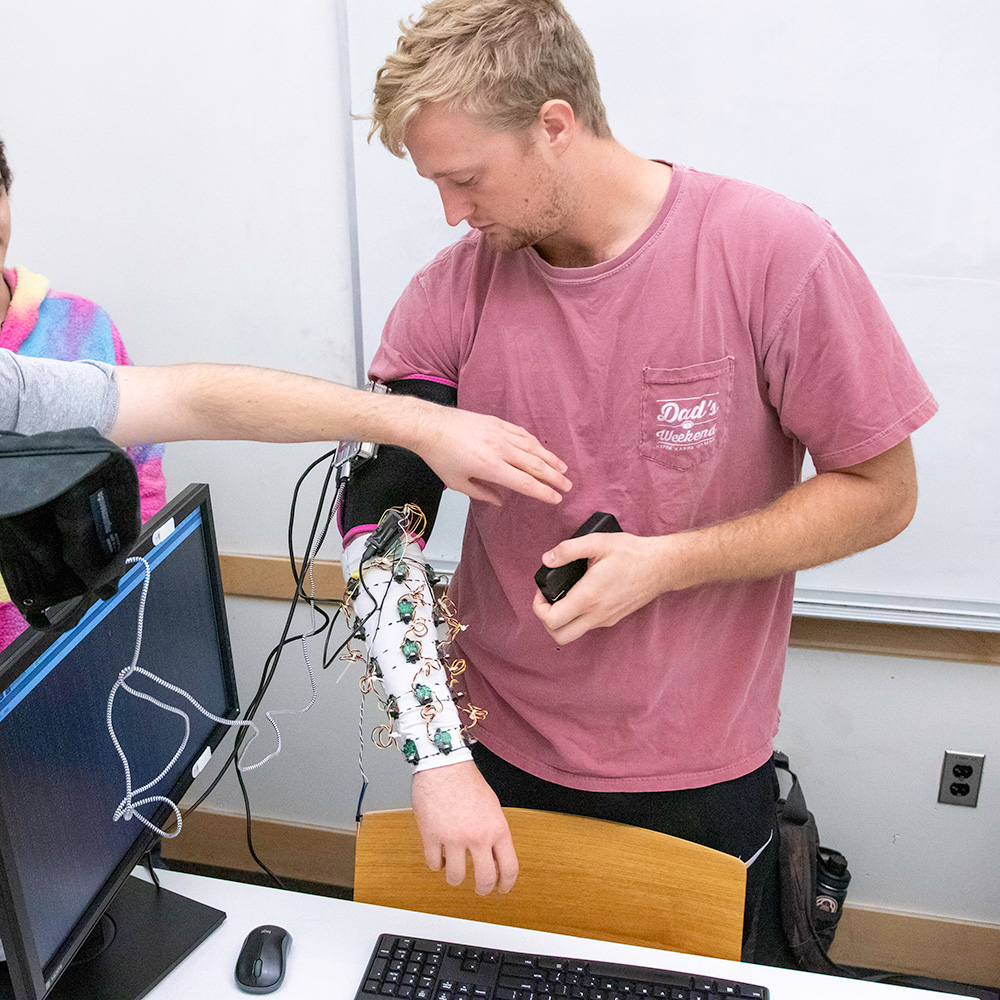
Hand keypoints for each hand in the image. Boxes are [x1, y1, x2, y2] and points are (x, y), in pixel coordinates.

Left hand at [408, 403, 570, 504]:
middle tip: (566, 486)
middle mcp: (499, 449)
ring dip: (550, 459)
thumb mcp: (458, 483)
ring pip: (532, 448)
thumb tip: (500, 501)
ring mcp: (500, 433)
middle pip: (535, 465)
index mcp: (490, 467)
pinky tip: (541, 450)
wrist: (430, 426)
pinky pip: (522, 434)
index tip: (555, 498)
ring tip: (562, 468)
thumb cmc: (440, 455)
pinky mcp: (497, 423)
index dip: (543, 492)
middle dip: (554, 477)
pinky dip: (534, 443)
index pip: (525, 483)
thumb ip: (482, 494)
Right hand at [411, 760, 518, 893]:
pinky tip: (439, 854)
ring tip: (454, 869)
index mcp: (497, 828)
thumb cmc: (468, 781)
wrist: (444, 764)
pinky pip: (434, 864)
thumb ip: (494, 832)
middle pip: (485, 879)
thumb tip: (495, 857)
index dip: (506, 884)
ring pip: (456, 877)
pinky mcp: (432, 836)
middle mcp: (478, 836)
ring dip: (455, 877)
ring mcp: (454, 838)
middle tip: (479, 889)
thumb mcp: (492, 807)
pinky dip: (436, 863)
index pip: (509, 868)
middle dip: (483, 889)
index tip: (501, 889)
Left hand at [532, 531, 687, 643]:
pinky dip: (576, 617)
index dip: (538, 607)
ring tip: (563, 596)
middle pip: (559, 636)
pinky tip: (580, 596)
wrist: (662, 566)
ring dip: (561, 620)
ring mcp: (606, 620)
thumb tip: (547, 559)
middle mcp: (596, 614)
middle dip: (546, 620)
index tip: (542, 590)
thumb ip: (568, 549)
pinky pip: (587, 626)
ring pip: (573, 634)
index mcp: (588, 597)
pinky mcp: (613, 619)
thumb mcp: (597, 542)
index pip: (552, 620)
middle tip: (549, 599)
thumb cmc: (631, 553)